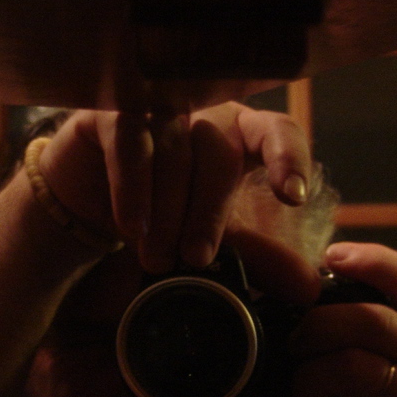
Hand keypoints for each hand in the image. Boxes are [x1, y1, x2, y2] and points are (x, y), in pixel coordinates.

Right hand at [36, 104, 312, 272]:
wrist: (87, 208)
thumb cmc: (162, 215)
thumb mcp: (213, 239)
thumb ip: (259, 258)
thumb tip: (309, 288)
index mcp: (241, 133)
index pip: (277, 131)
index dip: (288, 158)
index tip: (292, 198)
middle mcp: (204, 112)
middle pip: (219, 150)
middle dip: (208, 212)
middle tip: (194, 260)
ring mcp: (157, 107)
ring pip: (173, 148)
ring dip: (166, 209)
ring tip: (157, 257)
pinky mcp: (112, 113)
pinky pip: (129, 141)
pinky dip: (132, 187)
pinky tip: (132, 224)